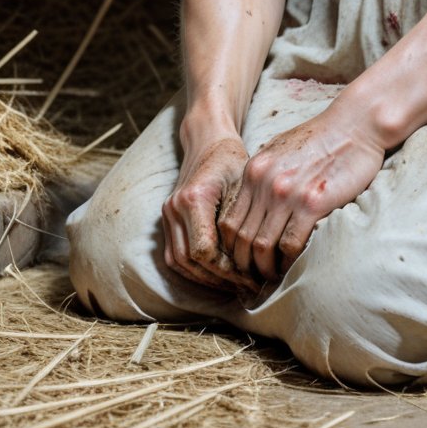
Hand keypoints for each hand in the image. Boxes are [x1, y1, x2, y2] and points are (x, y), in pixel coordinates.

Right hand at [162, 135, 259, 297]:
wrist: (207, 141)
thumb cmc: (231, 160)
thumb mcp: (244, 182)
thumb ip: (245, 217)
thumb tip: (259, 255)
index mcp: (195, 197)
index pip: (204, 250)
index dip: (227, 269)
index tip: (251, 275)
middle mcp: (175, 207)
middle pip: (191, 261)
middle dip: (219, 279)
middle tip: (247, 286)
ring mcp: (167, 213)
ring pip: (179, 262)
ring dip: (206, 278)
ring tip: (234, 285)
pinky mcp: (167, 219)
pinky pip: (174, 256)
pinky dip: (193, 270)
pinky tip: (217, 275)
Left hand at [217, 109, 385, 281]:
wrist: (356, 123)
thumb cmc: (323, 138)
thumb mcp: (282, 150)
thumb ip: (265, 177)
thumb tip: (257, 208)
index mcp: (254, 171)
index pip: (229, 222)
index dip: (233, 249)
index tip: (244, 261)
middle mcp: (264, 183)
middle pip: (240, 239)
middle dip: (246, 265)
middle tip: (257, 277)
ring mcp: (287, 193)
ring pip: (261, 247)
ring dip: (266, 268)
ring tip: (274, 276)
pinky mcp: (312, 203)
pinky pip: (290, 245)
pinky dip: (289, 262)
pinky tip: (294, 265)